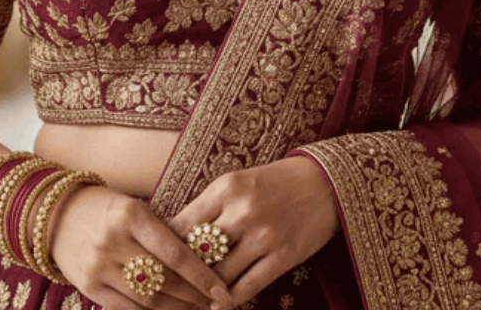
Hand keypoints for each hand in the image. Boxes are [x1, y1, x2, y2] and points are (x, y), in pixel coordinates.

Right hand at [46, 184, 232, 309]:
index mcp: (131, 215)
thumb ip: (162, 232)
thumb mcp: (134, 207)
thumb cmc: (106, 208)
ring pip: (148, 299)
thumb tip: (202, 260)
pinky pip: (127, 308)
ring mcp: (99, 266)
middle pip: (164, 279)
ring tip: (195, 308)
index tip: (221, 289)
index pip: (174, 251)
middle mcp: (114, 241)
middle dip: (193, 295)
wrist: (58, 215)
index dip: (200, 274)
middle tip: (214, 303)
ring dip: (176, 308)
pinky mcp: (89, 286)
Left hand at [166, 157, 339, 309]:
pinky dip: (229, 300)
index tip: (156, 260)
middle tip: (168, 286)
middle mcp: (242, 210)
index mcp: (226, 187)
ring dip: (204, 290)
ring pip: (219, 275)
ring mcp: (264, 235)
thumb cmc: (274, 182)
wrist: (324, 182)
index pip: (182, 224)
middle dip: (181, 273)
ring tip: (191, 298)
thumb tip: (175, 237)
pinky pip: (247, 287)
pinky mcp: (283, 256)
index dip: (166, 247)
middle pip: (197, 253)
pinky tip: (219, 304)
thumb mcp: (238, 182)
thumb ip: (210, 207)